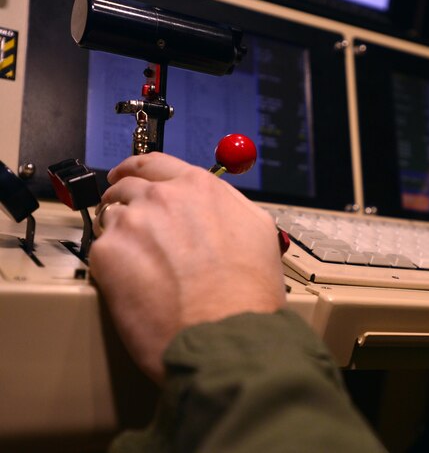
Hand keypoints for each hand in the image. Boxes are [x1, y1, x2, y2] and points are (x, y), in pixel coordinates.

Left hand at [89, 153, 285, 382]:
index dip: (137, 169)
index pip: (155, 163)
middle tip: (129, 223)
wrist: (227, 335)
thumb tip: (214, 204)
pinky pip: (100, 250)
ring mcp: (133, 223)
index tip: (128, 175)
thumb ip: (228, 206)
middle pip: (126, 186)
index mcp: (200, 187)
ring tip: (139, 265)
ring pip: (110, 217)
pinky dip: (112, 264)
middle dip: (124, 200)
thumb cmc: (248, 294)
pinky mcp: (108, 255)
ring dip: (119, 234)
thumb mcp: (258, 231)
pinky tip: (136, 284)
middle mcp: (163, 197)